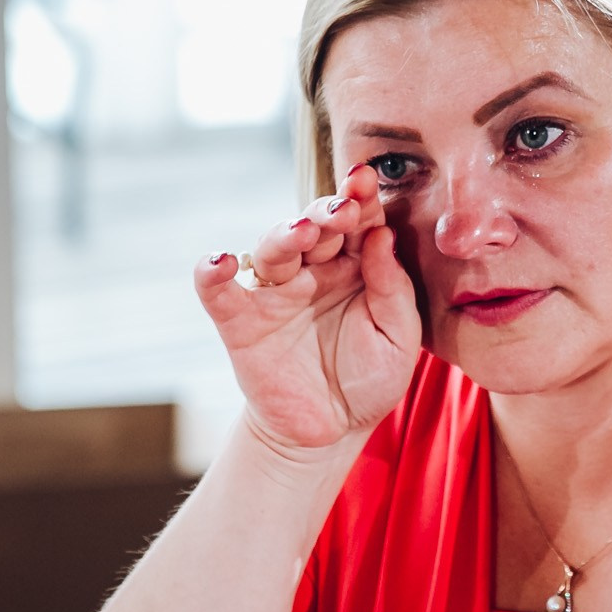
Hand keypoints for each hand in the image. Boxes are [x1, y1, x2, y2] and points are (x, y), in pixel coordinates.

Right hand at [196, 164, 420, 458]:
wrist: (332, 432)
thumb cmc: (370, 379)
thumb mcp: (399, 338)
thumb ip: (394, 288)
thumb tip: (381, 235)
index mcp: (356, 266)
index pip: (357, 222)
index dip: (360, 199)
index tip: (365, 179)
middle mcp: (314, 270)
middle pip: (314, 226)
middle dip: (326, 211)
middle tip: (341, 208)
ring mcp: (276, 293)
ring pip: (273, 250)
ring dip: (284, 235)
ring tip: (300, 232)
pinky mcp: (241, 322)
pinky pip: (219, 292)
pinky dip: (212, 273)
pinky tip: (220, 262)